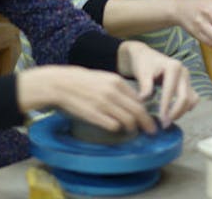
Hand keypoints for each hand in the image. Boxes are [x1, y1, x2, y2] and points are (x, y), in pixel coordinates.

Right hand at [16, 65, 154, 133]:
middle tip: (151, 132)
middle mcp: (113, 92)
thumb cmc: (81, 82)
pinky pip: (113, 126)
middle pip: (138, 111)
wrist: (60, 84)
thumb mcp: (103, 78)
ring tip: (134, 133)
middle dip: (147, 123)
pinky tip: (117, 131)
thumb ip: (117, 88)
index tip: (149, 119)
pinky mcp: (94, 114)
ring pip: (128, 120)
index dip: (146, 111)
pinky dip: (118, 130)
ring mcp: (104, 104)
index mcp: (117, 81)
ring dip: (133, 129)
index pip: (139, 100)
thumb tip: (132, 101)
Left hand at [117, 41, 198, 127]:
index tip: (161, 120)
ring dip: (182, 111)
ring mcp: (187, 77)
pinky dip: (187, 107)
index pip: (171, 92)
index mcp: (173, 67)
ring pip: (191, 100)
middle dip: (176, 113)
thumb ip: (145, 86)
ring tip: (168, 119)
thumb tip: (144, 100)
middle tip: (165, 124)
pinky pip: (192, 98)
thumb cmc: (143, 63)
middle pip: (185, 97)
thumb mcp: (142, 72)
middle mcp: (184, 72)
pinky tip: (176, 113)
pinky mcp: (188, 83)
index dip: (166, 107)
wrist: (146, 56)